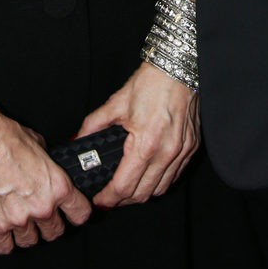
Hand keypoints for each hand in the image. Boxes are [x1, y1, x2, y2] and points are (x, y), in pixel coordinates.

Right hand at [0, 112, 90, 254]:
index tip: (71, 213)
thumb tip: (47, 170)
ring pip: (30, 242)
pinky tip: (4, 230)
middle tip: (41, 216)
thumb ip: (47, 166)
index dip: (76, 213)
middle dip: (49, 225)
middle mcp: (41, 206)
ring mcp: (18, 218)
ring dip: (27, 233)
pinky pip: (4, 247)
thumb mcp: (39, 145)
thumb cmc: (6, 137)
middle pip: (55, 232)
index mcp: (57, 186)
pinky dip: (4, 241)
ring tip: (21, 221)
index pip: (80, 213)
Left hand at [78, 62, 199, 208]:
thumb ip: (93, 125)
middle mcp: (166, 153)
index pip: (124, 187)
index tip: (99, 200)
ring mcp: (181, 152)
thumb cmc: (150, 82)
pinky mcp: (191, 148)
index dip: (108, 198)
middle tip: (110, 196)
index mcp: (145, 143)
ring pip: (160, 190)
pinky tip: (148, 174)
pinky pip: (174, 176)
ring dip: (142, 193)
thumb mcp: (116, 103)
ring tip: (128, 187)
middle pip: (142, 195)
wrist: (177, 67)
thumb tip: (76, 141)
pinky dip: (160, 181)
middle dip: (123, 200)